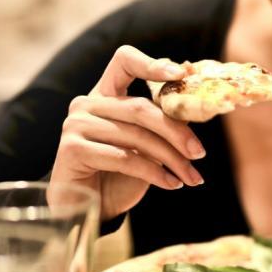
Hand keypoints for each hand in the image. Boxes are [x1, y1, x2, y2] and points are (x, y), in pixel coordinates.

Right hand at [50, 45, 204, 220]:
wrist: (86, 209)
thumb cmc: (118, 175)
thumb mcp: (145, 145)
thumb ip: (161, 124)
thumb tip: (196, 109)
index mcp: (104, 94)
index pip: (124, 61)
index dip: (152, 64)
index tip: (181, 74)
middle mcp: (86, 103)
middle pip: (140, 108)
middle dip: (176, 132)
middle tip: (199, 152)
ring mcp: (76, 124)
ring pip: (136, 136)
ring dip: (171, 159)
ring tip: (191, 177)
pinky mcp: (73, 149)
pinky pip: (124, 158)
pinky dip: (154, 173)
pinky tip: (172, 184)